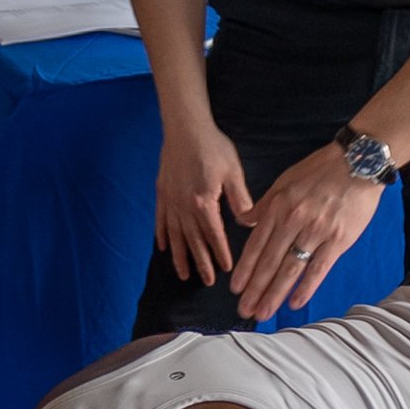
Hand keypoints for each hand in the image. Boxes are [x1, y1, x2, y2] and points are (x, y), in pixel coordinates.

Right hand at [154, 114, 252, 285]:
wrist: (185, 127)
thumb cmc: (212, 147)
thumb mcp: (233, 172)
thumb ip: (240, 199)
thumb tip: (248, 222)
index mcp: (203, 202)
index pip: (214, 235)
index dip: (220, 253)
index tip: (226, 269)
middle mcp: (183, 206)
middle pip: (193, 241)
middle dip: (201, 263)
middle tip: (208, 282)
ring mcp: (170, 200)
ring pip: (175, 235)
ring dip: (180, 256)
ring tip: (183, 274)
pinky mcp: (161, 192)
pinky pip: (161, 220)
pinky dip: (162, 236)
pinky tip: (164, 248)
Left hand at [233, 144, 380, 322]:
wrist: (358, 163)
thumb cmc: (320, 170)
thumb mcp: (285, 180)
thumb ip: (263, 204)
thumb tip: (243, 221)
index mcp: (278, 207)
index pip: (256, 244)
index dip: (245, 269)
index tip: (236, 289)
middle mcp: (293, 221)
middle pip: (270, 262)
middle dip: (255, 289)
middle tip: (245, 311)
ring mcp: (316, 232)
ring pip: (291, 269)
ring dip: (275, 294)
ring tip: (263, 314)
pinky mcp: (338, 240)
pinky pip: (319, 268)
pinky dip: (306, 288)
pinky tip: (294, 304)